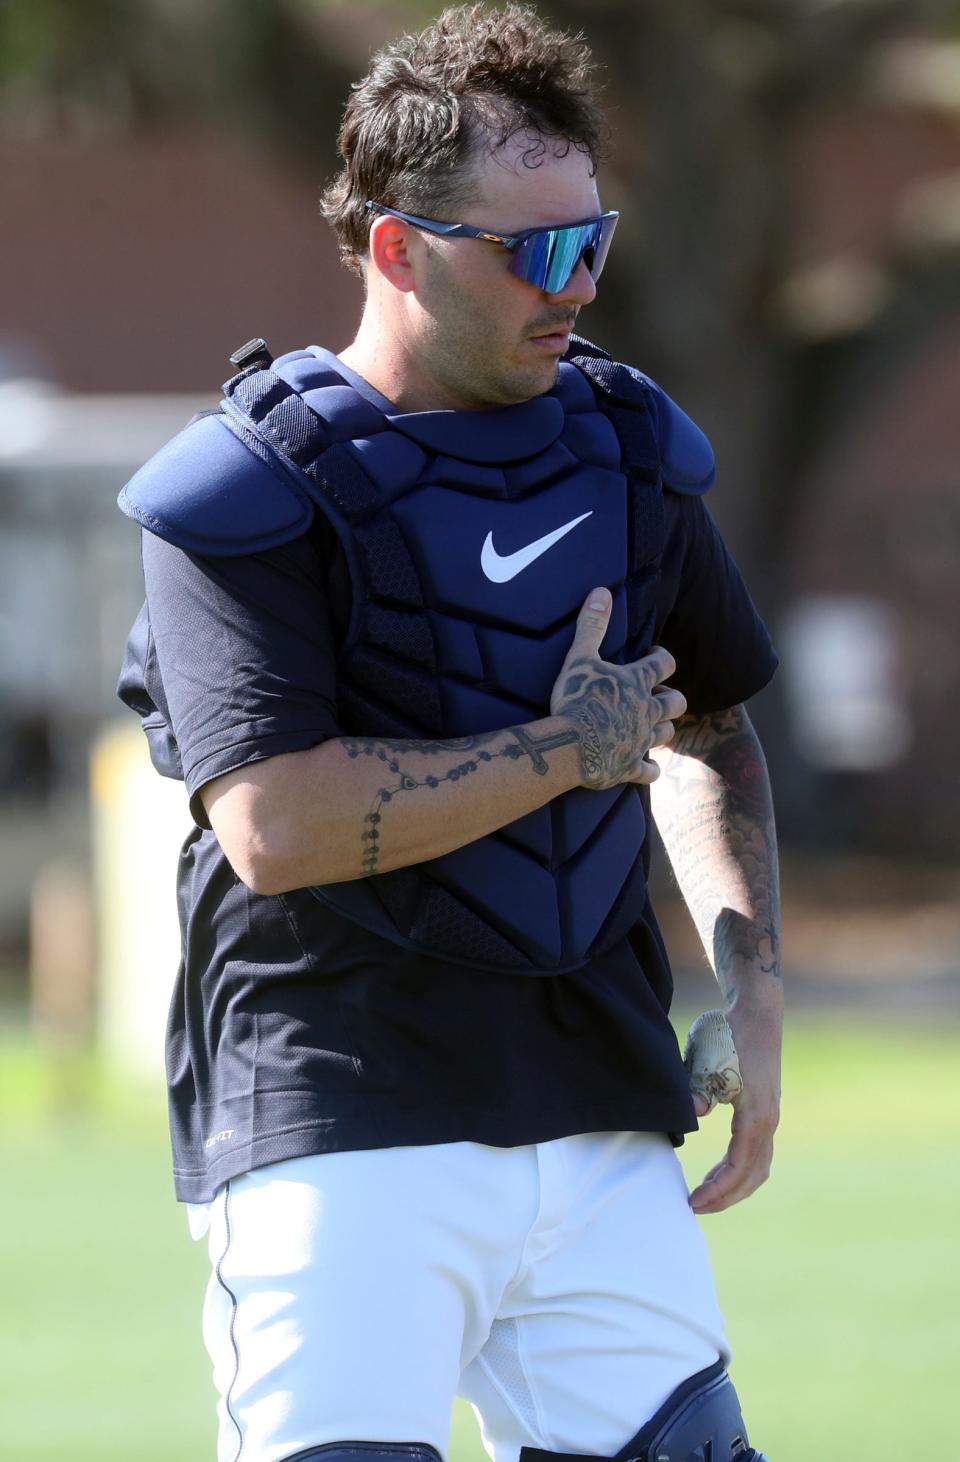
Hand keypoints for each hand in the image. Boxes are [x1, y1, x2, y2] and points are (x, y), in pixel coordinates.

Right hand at [551, 587, 686, 788]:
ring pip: (665, 733)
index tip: (654, 657)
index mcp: (636, 683)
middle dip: (671, 697)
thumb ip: (592, 624)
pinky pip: (649, 772)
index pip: (663, 664)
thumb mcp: (580, 657)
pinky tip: (646, 768)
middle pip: (675, 702)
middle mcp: (646, 711)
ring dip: (662, 728)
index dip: (662, 658)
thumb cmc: (575, 699)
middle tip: (658, 695)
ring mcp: (640, 741)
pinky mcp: (630, 766)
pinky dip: (649, 770)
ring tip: (651, 726)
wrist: (570, 747)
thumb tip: (601, 591)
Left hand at [688, 998, 781, 1214]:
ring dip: (734, 1186)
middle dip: (725, 1196)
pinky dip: (740, 1170)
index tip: (692, 1201)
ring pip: (758, 1167)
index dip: (717, 1189)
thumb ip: (698, 1088)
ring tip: (706, 1196)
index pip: (739, 1165)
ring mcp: (769, 1117)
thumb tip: (694, 1113)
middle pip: (752, 1175)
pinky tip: (722, 1172)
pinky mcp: (765, 1112)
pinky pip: (756, 1153)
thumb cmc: (728, 1034)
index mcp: (756, 1113)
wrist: (756, 1013)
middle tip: (694, 1206)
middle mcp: (768, 1121)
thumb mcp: (706, 1058)